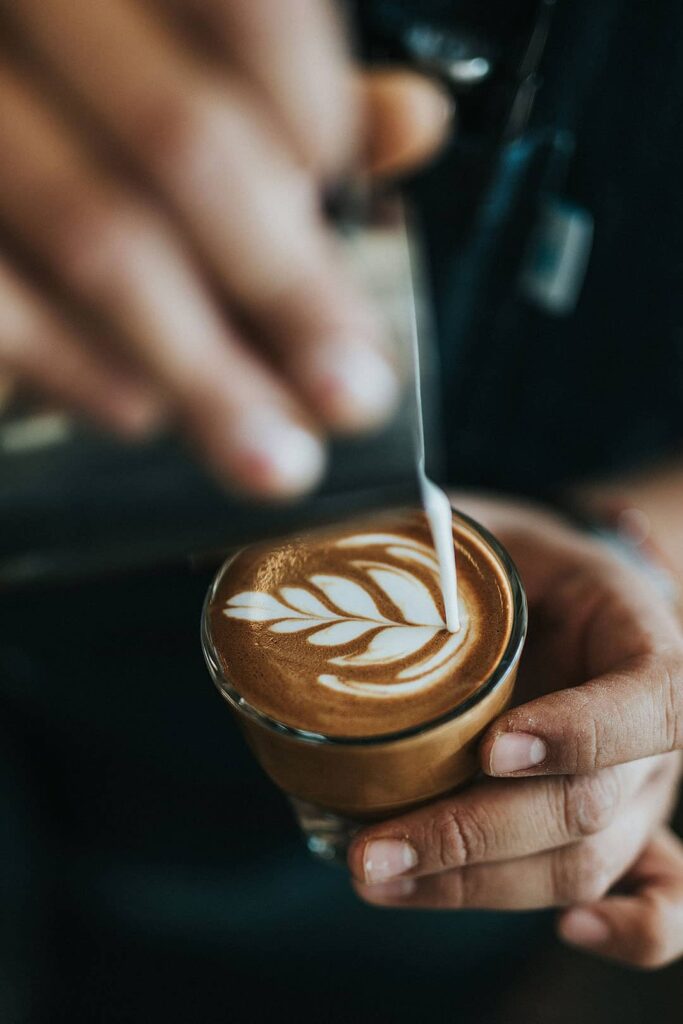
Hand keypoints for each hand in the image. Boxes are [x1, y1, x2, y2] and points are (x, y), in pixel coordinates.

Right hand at [0, 1, 450, 494]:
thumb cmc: (81, 94)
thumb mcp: (185, 60)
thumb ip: (296, 86)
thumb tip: (414, 122)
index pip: (250, 4)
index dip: (317, 114)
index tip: (344, 203)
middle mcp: (26, 11)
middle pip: (186, 148)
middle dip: (291, 292)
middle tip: (351, 395)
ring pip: (102, 240)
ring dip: (207, 372)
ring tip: (274, 451)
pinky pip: (3, 308)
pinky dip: (81, 373)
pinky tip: (142, 410)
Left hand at [348, 496, 682, 968]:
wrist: (575, 593)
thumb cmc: (527, 555)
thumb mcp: (486, 524)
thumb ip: (423, 533)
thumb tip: (313, 542)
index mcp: (639, 636)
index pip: (647, 701)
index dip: (579, 734)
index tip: (492, 748)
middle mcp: (651, 730)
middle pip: (589, 806)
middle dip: (477, 836)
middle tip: (374, 850)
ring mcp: (642, 788)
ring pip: (584, 864)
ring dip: (482, 885)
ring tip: (379, 877)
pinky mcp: (623, 830)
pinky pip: (659, 898)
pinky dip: (631, 930)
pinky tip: (571, 932)